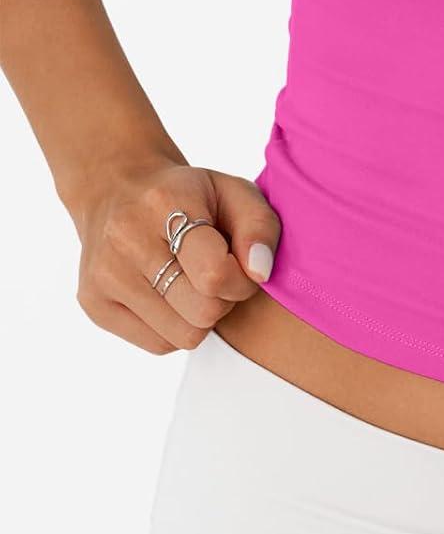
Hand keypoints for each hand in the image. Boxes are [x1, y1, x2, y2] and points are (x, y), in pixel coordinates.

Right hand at [66, 155, 281, 354]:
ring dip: (200, 316)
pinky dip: (175, 327)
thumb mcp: (233, 190)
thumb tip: (260, 273)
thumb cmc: (187, 194)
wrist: (116, 188)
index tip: (239, 264)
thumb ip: (260, 226)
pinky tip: (169, 294)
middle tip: (217, 275)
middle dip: (223, 300)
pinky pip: (158, 345)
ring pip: (182, 336)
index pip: (215, 275)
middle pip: (202, 313)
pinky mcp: (93, 304)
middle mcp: (126, 240)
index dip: (241, 280)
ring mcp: (104, 276)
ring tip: (193, 283)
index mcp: (165, 203)